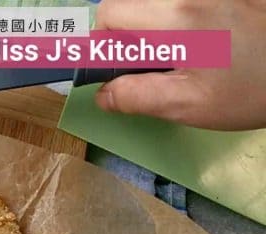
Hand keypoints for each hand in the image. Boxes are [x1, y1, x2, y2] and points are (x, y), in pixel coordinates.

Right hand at [94, 0, 265, 129]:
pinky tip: (201, 44)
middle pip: (131, 2)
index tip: (111, 67)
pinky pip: (184, 5)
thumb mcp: (190, 105)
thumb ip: (138, 97)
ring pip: (158, 3)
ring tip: (174, 55)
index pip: (110, 13)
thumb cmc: (252, 91)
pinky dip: (178, 20)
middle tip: (143, 64)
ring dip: (152, 26)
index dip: (101, 41)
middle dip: (125, 31)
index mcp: (176, 20)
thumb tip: (102, 94)